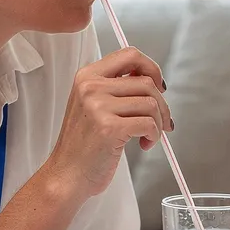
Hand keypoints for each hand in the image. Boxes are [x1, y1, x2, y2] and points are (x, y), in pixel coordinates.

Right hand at [45, 48, 171, 198]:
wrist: (66, 175)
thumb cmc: (84, 145)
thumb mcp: (93, 105)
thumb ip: (116, 87)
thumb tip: (153, 80)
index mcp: (86, 76)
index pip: (130, 54)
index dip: (151, 68)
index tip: (159, 86)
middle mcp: (90, 87)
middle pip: (146, 82)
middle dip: (162, 104)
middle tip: (162, 121)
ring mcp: (98, 106)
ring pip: (151, 103)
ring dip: (159, 123)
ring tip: (149, 136)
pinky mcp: (109, 128)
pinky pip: (149, 124)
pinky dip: (154, 136)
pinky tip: (144, 144)